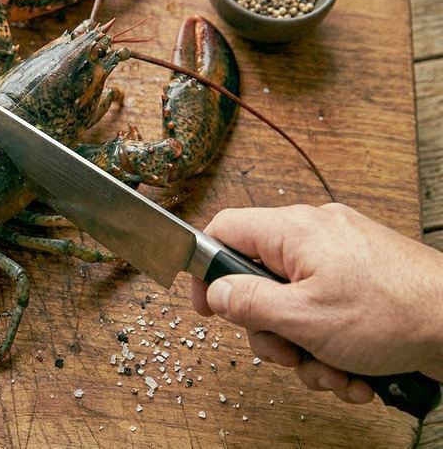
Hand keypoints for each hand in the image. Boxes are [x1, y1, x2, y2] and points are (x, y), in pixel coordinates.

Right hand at [191, 203, 442, 404]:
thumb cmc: (394, 314)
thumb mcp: (302, 317)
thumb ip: (247, 303)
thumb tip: (216, 292)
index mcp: (294, 230)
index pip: (224, 230)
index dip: (206, 269)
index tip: (208, 308)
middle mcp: (316, 236)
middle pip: (260, 281)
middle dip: (270, 331)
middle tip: (285, 353)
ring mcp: (343, 259)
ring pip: (295, 306)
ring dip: (306, 350)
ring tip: (333, 371)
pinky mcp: (365, 282)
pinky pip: (327, 313)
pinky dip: (334, 348)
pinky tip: (355, 372)